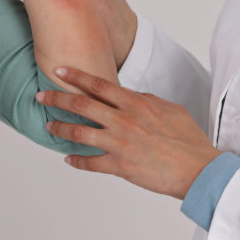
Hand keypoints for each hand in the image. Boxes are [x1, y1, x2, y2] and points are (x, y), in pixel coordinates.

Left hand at [35, 67, 220, 198]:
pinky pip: (91, 163)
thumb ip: (147, 100)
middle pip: (81, 105)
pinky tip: (69, 159)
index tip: (59, 70)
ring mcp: (119, 143)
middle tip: (41, 96)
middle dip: (57, 98)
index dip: (76, 76)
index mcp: (136, 103)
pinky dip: (77, 161)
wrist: (198, 169)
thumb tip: (130, 96)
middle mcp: (123, 120)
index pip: (98, 85)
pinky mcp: (120, 166)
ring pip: (80, 133)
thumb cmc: (188, 139)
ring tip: (49, 125)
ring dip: (61, 128)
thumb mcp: (170, 109)